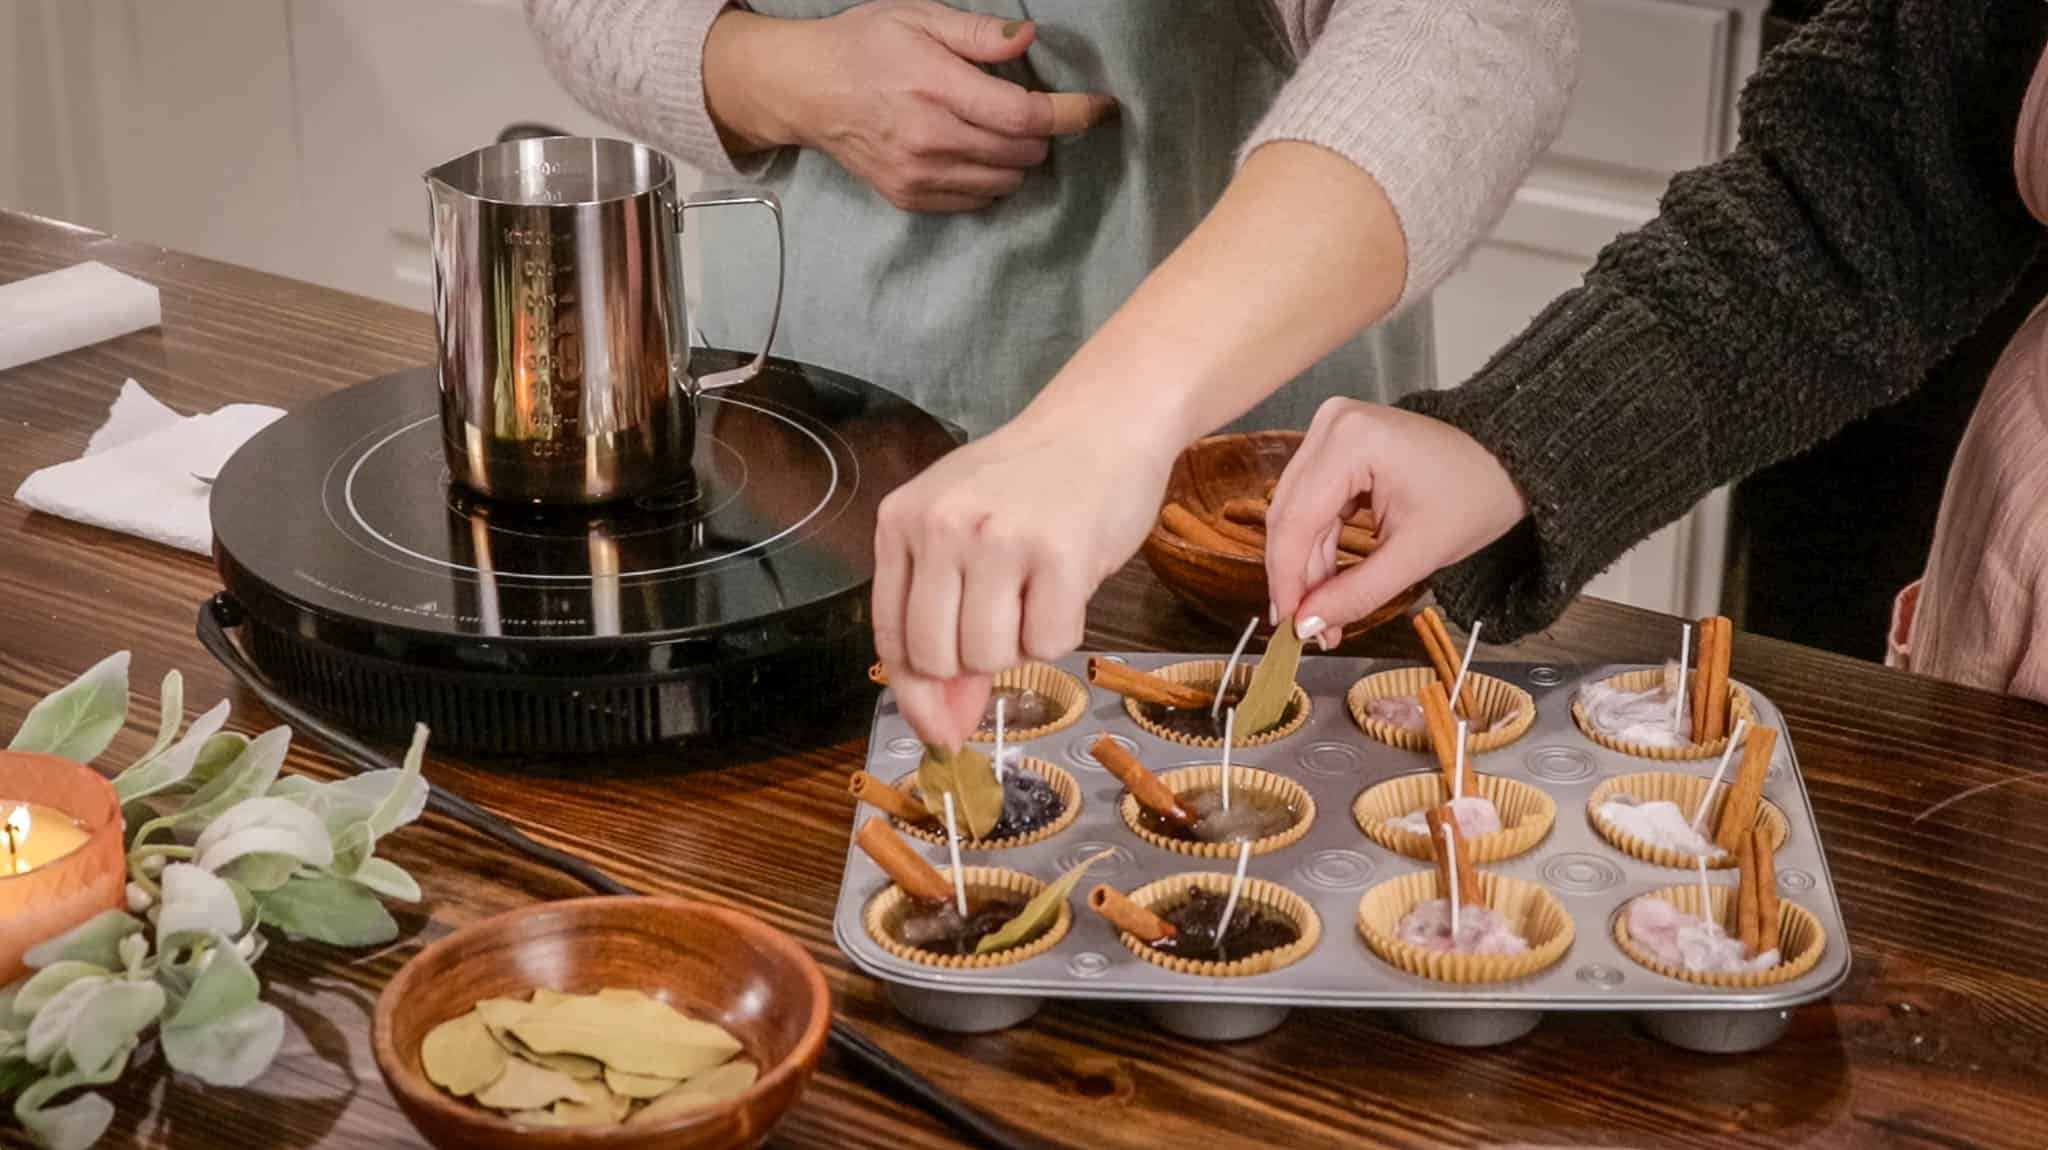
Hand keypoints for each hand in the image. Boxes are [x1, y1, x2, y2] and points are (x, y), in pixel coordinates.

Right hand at [705, 1, 1115, 211]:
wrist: (806, 90)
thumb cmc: (865, 45)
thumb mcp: (920, 18)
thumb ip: (978, 34)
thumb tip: (1029, 40)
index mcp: (936, 87)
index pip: (1024, 115)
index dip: (1071, 113)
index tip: (1101, 107)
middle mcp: (930, 137)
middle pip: (1022, 153)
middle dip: (1042, 134)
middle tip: (1029, 110)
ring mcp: (919, 174)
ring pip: (1004, 182)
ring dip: (1018, 160)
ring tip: (999, 131)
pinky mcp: (910, 197)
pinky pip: (976, 200)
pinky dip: (990, 180)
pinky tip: (975, 153)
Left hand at [874, 409, 1176, 743]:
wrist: (1104, 424)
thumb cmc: (1033, 485)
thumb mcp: (967, 536)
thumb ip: (944, 621)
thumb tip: (943, 725)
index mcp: (901, 521)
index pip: (892, 638)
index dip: (916, 695)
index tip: (940, 730)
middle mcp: (940, 528)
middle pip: (937, 659)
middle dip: (974, 665)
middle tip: (1011, 618)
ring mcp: (997, 539)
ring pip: (992, 657)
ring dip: (1022, 644)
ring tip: (1040, 589)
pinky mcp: (1058, 554)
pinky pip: (1049, 645)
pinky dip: (1064, 630)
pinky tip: (1069, 582)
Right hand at [1265, 400, 1527, 647]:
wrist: (1506, 467)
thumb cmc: (1473, 499)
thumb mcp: (1417, 555)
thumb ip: (1357, 592)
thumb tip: (1305, 625)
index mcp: (1350, 440)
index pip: (1297, 519)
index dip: (1287, 577)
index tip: (1287, 625)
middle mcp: (1330, 424)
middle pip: (1289, 514)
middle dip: (1296, 576)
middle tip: (1306, 628)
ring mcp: (1330, 431)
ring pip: (1296, 514)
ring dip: (1306, 567)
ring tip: (1322, 616)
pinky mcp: (1335, 446)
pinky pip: (1312, 504)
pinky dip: (1318, 547)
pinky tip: (1328, 583)